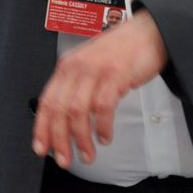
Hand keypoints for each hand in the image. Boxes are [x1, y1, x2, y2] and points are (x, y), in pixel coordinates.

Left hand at [33, 9, 167, 167]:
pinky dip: (102, 126)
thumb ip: (79, 86)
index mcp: (67, 66)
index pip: (47, 101)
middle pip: (60, 110)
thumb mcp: (92, 66)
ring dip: (82, 138)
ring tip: (88, 153)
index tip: (42, 148)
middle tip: (66, 159)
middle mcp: (77, 67)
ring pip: (78, 111)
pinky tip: (105, 136)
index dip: (42, 128)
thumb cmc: (123, 51)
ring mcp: (96, 71)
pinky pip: (103, 106)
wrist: (149, 33)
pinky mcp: (115, 74)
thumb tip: (68, 117)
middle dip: (60, 140)